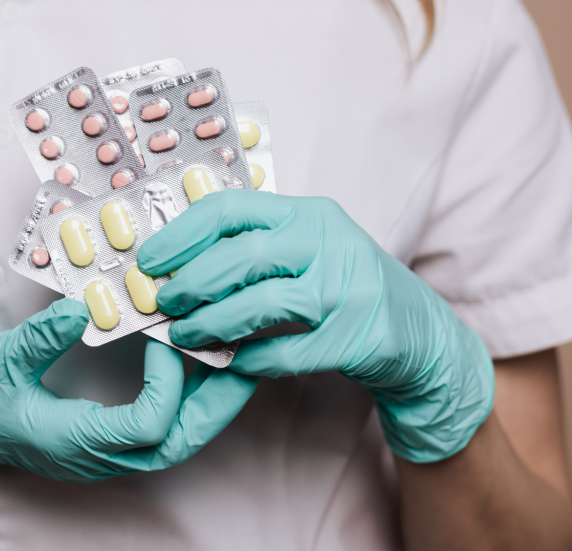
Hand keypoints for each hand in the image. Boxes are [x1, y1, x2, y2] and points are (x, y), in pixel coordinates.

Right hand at [0, 299, 257, 479]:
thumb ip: (40, 339)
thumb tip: (86, 306)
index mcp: (70, 442)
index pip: (149, 428)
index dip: (171, 382)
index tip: (166, 334)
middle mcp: (92, 456)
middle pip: (177, 444)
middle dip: (217, 404)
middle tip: (245, 359)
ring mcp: (96, 452)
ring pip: (172, 442)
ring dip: (206, 403)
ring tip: (231, 359)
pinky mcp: (96, 438)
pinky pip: (154, 429)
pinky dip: (182, 399)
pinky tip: (190, 363)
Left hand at [137, 191, 493, 462]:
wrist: (421, 334)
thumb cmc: (348, 288)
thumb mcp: (310, 249)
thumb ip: (257, 247)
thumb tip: (178, 263)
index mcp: (308, 215)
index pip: (232, 208)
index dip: (182, 233)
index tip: (149, 258)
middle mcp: (330, 243)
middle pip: (242, 256)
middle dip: (191, 282)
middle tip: (163, 302)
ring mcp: (348, 290)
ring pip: (261, 304)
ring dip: (212, 323)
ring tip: (184, 335)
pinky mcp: (359, 337)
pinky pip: (288, 352)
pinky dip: (253, 359)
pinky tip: (233, 362)